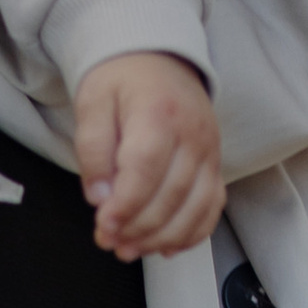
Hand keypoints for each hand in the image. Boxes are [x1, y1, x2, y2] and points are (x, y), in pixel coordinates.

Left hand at [71, 53, 223, 262]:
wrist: (157, 58)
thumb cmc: (122, 79)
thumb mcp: (92, 102)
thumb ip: (93, 148)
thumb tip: (100, 196)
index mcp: (159, 112)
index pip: (146, 169)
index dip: (125, 205)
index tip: (103, 225)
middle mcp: (193, 133)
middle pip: (171, 195)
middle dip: (138, 228)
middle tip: (108, 241)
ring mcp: (210, 150)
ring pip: (195, 208)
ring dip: (161, 237)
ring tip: (130, 249)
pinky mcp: (215, 164)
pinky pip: (212, 208)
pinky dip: (191, 233)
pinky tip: (165, 246)